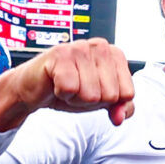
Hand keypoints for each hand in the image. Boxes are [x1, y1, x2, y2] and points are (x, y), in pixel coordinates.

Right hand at [0, 38, 134, 131]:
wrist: (37, 88)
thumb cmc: (71, 88)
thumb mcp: (101, 100)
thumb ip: (120, 107)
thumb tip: (121, 117)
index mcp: (115, 55)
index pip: (127, 93)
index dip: (108, 101)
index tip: (94, 90)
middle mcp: (101, 47)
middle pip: (110, 95)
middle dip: (92, 101)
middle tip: (77, 89)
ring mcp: (80, 48)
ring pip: (91, 94)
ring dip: (76, 98)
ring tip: (67, 86)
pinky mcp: (59, 55)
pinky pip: (70, 89)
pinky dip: (61, 94)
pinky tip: (56, 83)